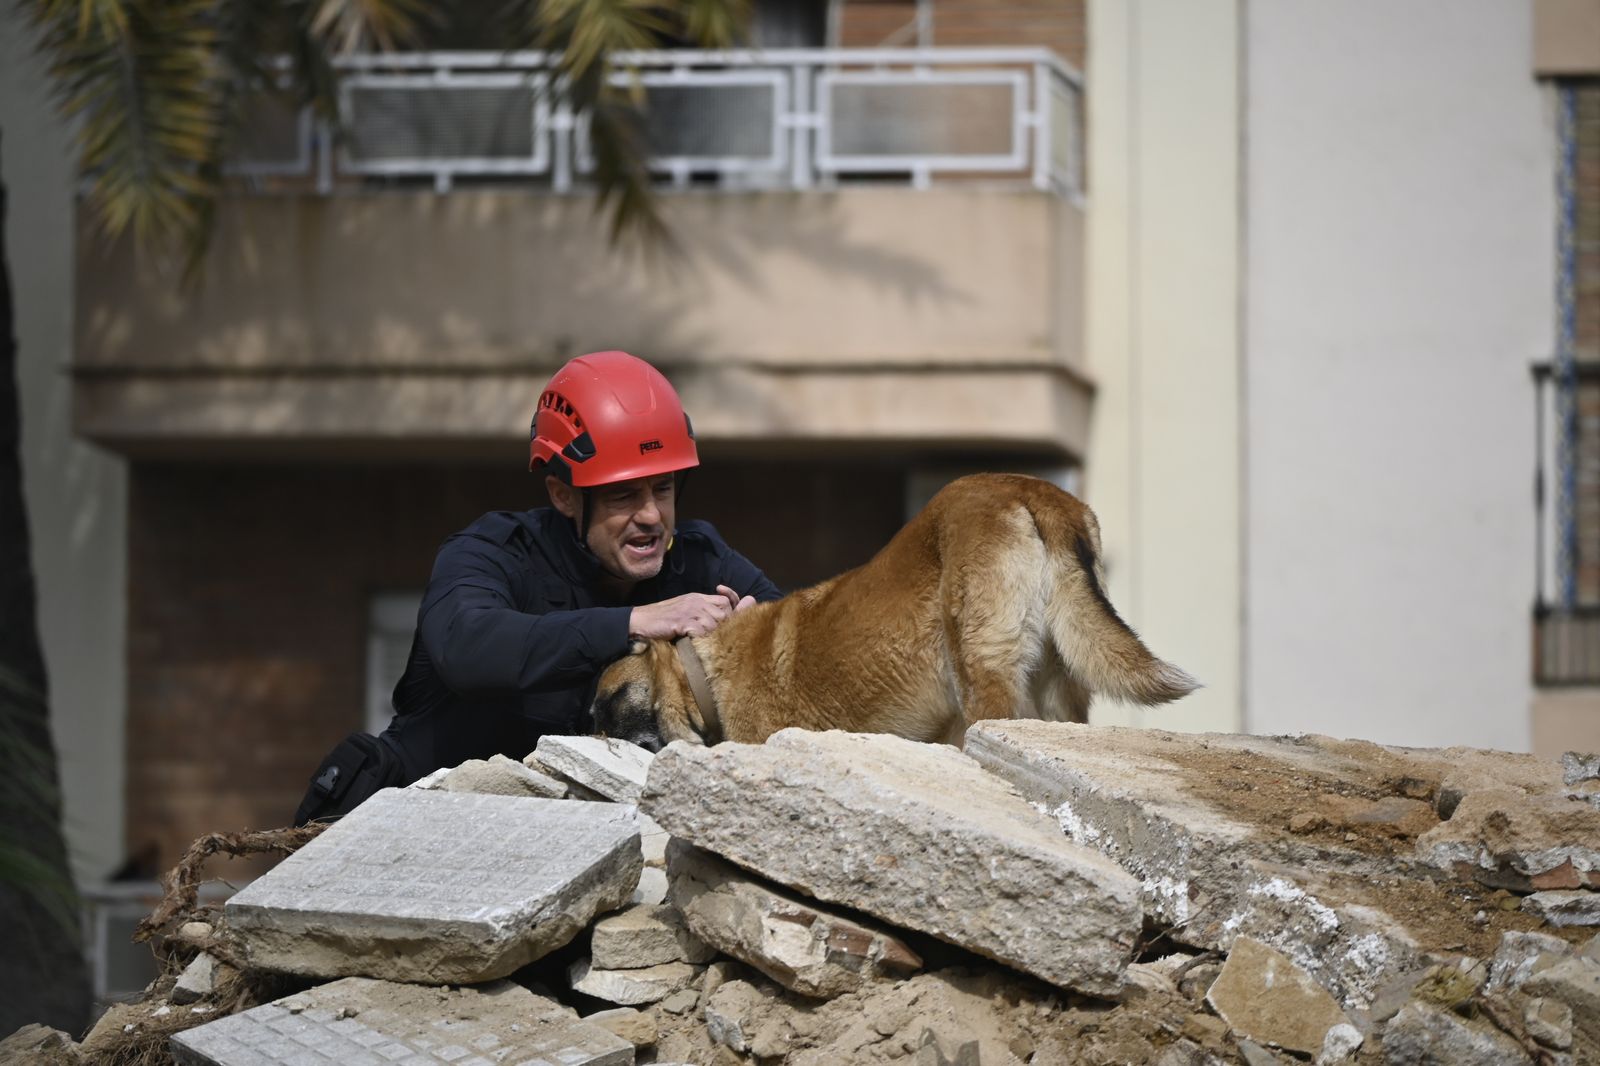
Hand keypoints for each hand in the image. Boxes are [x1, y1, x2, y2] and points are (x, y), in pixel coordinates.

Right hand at [629, 585, 753, 638]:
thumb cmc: (661, 620)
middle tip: (717, 641)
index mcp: (698, 597)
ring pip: (714, 623)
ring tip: (707, 645)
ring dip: (713, 636)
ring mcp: (689, 610)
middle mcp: (696, 601)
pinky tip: (696, 645)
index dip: (733, 611)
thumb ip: (701, 613)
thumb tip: (718, 625)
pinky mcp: (681, 621)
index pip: (726, 600)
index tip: (732, 625)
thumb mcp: (684, 611)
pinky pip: (701, 631)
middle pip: (724, 613)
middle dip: (724, 628)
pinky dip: (701, 640)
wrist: (639, 621)